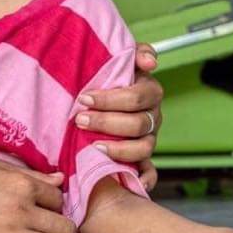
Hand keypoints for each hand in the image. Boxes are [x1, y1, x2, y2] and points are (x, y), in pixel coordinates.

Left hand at [77, 46, 162, 191]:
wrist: (93, 100)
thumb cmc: (104, 78)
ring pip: (143, 148)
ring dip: (118, 149)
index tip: (84, 98)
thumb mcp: (117, 58)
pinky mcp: (144, 159)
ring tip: (93, 146)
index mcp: (149, 91)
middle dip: (106, 122)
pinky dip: (142, 178)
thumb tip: (150, 62)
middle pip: (138, 123)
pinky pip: (150, 173)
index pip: (137, 96)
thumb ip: (135, 53)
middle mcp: (152, 116)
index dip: (110, 99)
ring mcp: (149, 139)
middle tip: (80, 120)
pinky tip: (128, 179)